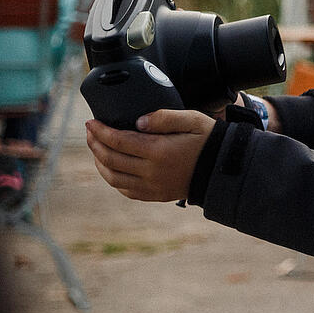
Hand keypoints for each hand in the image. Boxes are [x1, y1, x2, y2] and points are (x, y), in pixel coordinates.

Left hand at [85, 109, 216, 202]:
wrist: (224, 169)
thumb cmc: (209, 140)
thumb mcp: (193, 120)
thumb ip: (165, 117)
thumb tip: (137, 121)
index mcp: (158, 151)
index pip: (118, 140)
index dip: (100, 131)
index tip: (90, 122)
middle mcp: (152, 172)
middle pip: (111, 159)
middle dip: (95, 144)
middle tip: (90, 132)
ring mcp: (153, 186)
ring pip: (113, 177)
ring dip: (99, 162)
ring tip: (96, 149)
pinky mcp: (156, 195)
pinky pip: (125, 190)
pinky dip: (112, 179)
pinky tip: (110, 167)